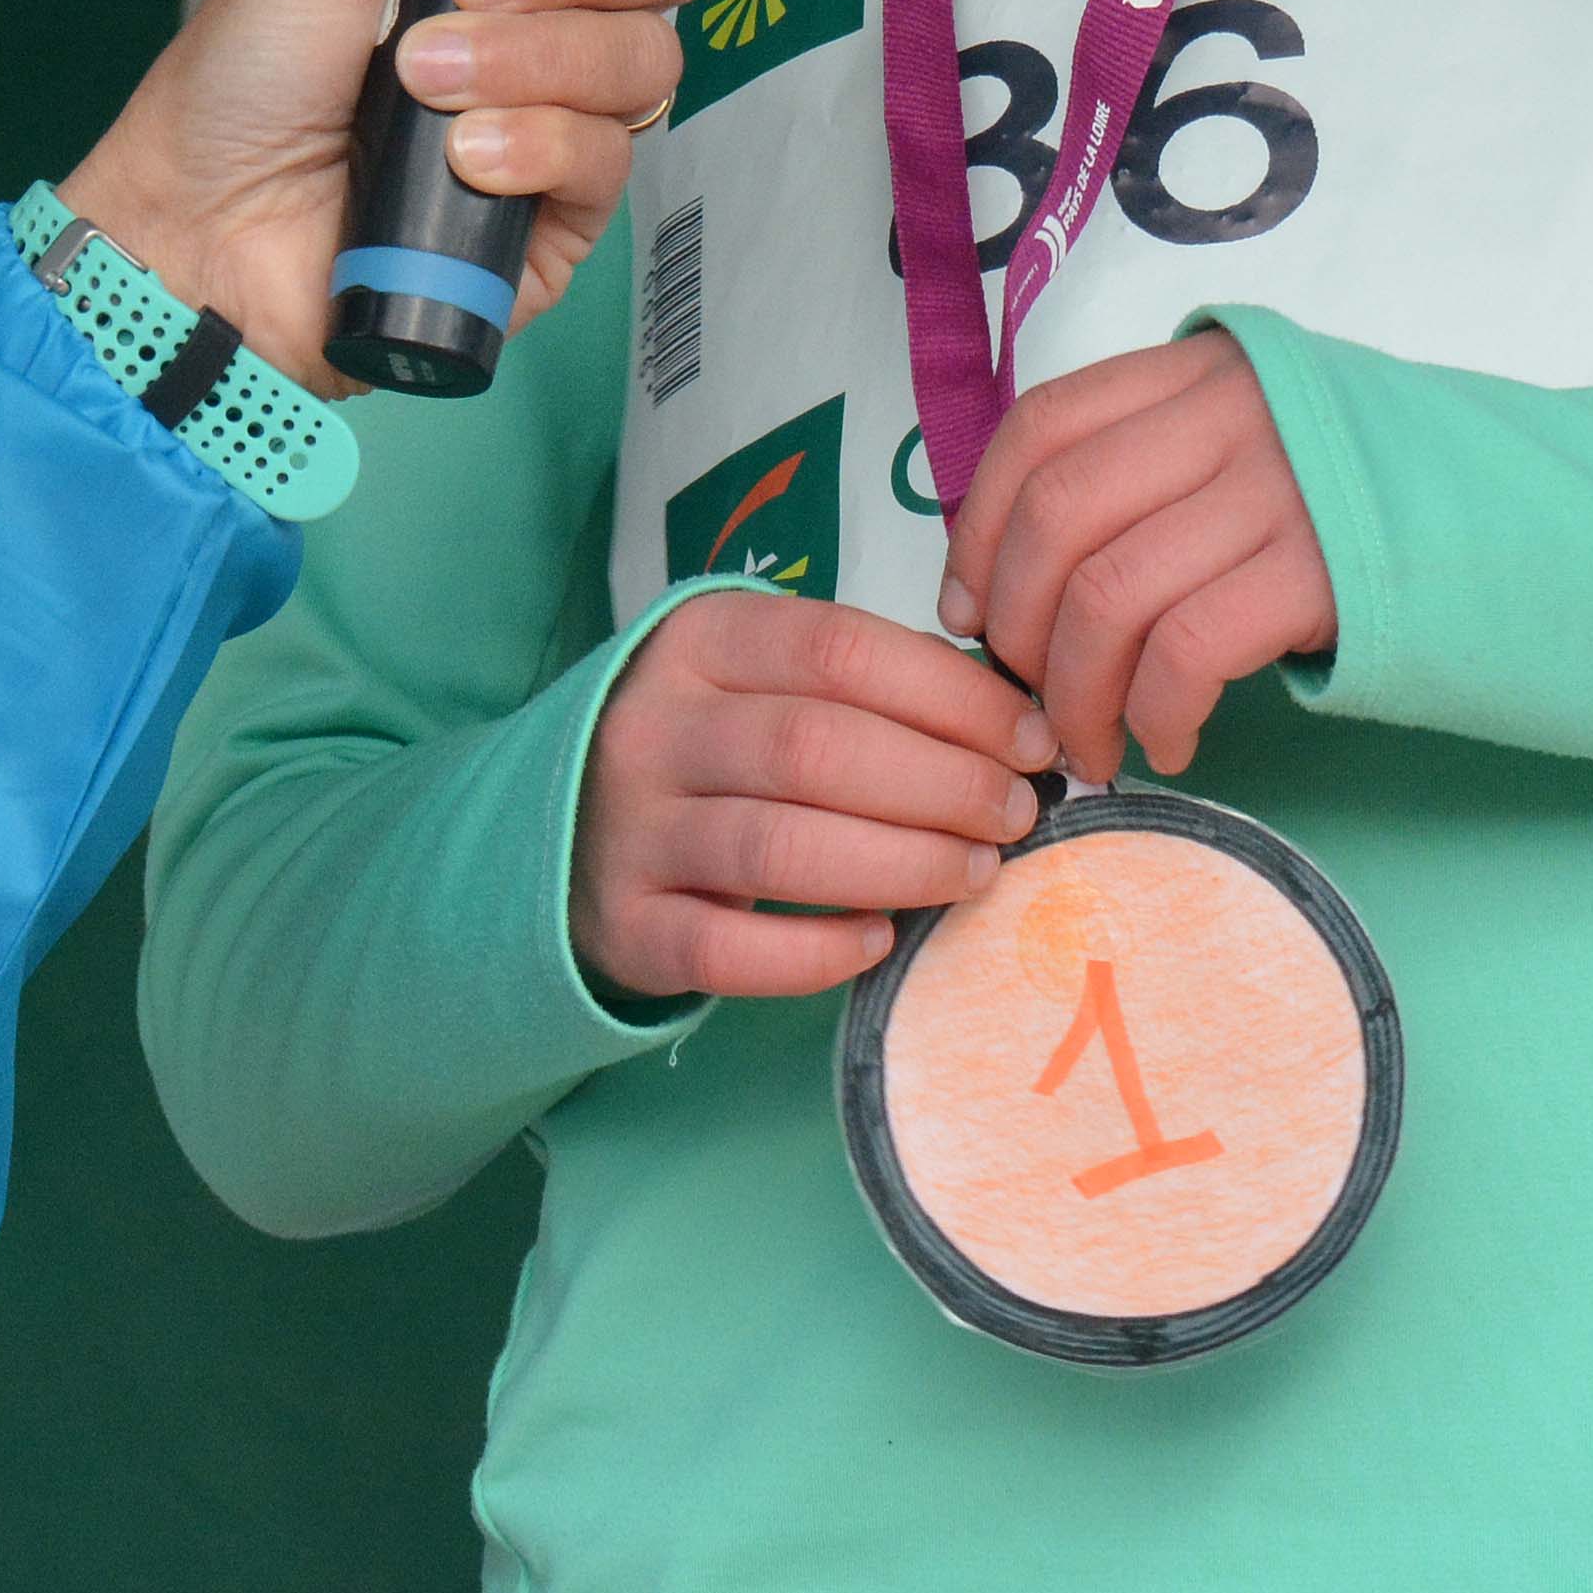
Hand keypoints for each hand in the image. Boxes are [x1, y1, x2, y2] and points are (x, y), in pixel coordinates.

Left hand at [61, 0, 714, 393]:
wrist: (202, 227)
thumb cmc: (249, 67)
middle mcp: (558, 4)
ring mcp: (569, 107)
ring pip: (646, 55)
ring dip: (529, 58)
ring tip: (421, 79)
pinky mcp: (565, 209)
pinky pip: (613, 158)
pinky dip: (532, 146)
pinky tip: (460, 158)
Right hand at [572, 588, 1055, 999]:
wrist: (563, 826)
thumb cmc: (709, 746)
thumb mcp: (761, 680)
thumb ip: (863, 687)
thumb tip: (1011, 725)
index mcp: (700, 641)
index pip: (841, 650)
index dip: (952, 696)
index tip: (1028, 739)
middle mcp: (653, 726)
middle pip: (818, 747)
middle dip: (942, 784)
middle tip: (1012, 814)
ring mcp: (631, 830)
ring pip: (780, 847)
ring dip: (902, 863)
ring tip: (975, 871)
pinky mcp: (628, 926)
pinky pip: (730, 950)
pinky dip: (820, 951)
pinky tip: (881, 939)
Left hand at [934, 331, 1339, 785]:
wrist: (1533, 525)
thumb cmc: (1372, 506)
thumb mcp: (1256, 447)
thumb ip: (1154, 474)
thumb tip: (1014, 582)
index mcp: (1198, 373)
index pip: (1041, 428)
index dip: (980, 527)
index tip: (968, 611)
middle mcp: (1230, 414)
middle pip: (1060, 515)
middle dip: (1018, 625)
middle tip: (1031, 698)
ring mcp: (1280, 488)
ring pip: (1111, 592)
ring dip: (1079, 693)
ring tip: (1095, 744)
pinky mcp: (1325, 573)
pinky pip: (1190, 649)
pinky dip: (1157, 710)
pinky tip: (1172, 739)